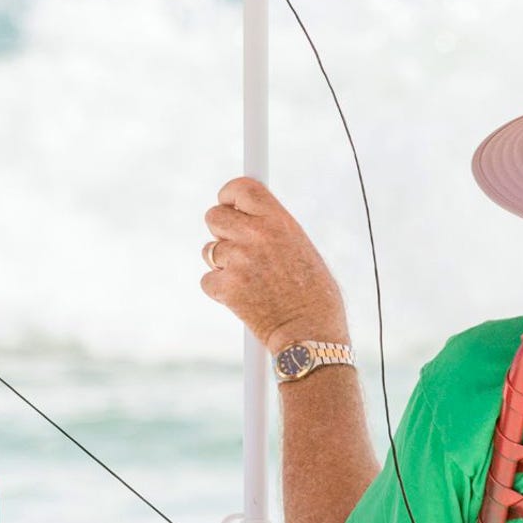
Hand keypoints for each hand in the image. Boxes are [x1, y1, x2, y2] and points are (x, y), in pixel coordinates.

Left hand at [198, 177, 348, 350]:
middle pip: (214, 216)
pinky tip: (243, 300)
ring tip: (249, 281)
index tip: (229, 203)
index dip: (230, 195)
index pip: (242, 187)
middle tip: (237, 248)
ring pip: (209, 250)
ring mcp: (239, 260)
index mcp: (279, 221)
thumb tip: (250, 218)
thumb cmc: (315, 296)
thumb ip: (274, 229)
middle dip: (221, 231)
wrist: (311, 335)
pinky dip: (220, 291)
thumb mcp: (301, 248)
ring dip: (222, 264)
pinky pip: (207, 280)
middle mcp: (257, 235)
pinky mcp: (227, 286)